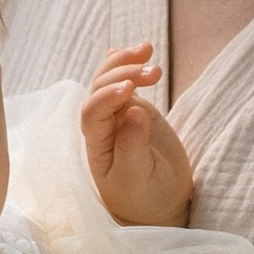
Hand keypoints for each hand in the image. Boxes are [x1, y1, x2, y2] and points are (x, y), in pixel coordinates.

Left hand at [82, 43, 193, 226]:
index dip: (107, 97)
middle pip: (101, 88)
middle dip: (123, 73)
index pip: (93, 112)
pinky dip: (128, 64)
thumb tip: (134, 111)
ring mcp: (118, 114)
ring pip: (111, 79)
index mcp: (96, 143)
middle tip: (154, 71)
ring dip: (126, 62)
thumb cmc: (144, 197)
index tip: (130, 90)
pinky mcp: (135, 109)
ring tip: (148, 50)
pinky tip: (137, 50)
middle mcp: (102, 125)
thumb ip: (133, 145)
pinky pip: (125, 82)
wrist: (160, 204)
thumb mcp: (138, 177)